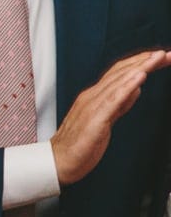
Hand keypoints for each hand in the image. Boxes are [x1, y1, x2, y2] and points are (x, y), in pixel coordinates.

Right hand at [51, 49, 170, 184]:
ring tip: (157, 58)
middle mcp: (92, 97)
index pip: (120, 73)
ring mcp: (92, 106)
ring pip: (118, 81)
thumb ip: (120, 103)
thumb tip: (135, 89)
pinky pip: (113, 99)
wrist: (57, 162)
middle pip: (121, 72)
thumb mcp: (104, 120)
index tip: (160, 57)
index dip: (140, 63)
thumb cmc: (78, 145)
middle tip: (166, 54)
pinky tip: (140, 76)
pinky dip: (127, 86)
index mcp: (94, 97)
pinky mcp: (95, 119)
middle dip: (145, 61)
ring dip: (140, 67)